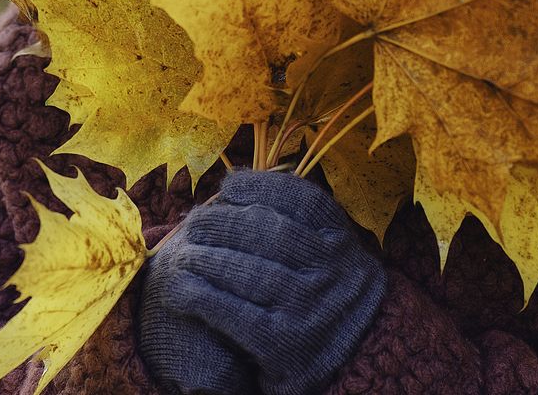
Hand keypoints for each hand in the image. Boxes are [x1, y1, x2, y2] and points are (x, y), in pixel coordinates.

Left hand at [139, 170, 386, 394]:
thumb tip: (234, 181)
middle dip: (226, 223)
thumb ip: (293, 216)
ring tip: (186, 254)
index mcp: (339, 237)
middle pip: (271, 232)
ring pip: (250, 273)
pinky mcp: (286, 347)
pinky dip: (206, 299)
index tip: (230, 186)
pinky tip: (184, 290)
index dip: (260, 187)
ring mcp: (309, 307)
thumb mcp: (326, 246)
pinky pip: (237, 316)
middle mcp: (330, 269)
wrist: (353, 355)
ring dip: (209, 259)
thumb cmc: (323, 286)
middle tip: (197, 222)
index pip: (301, 199)